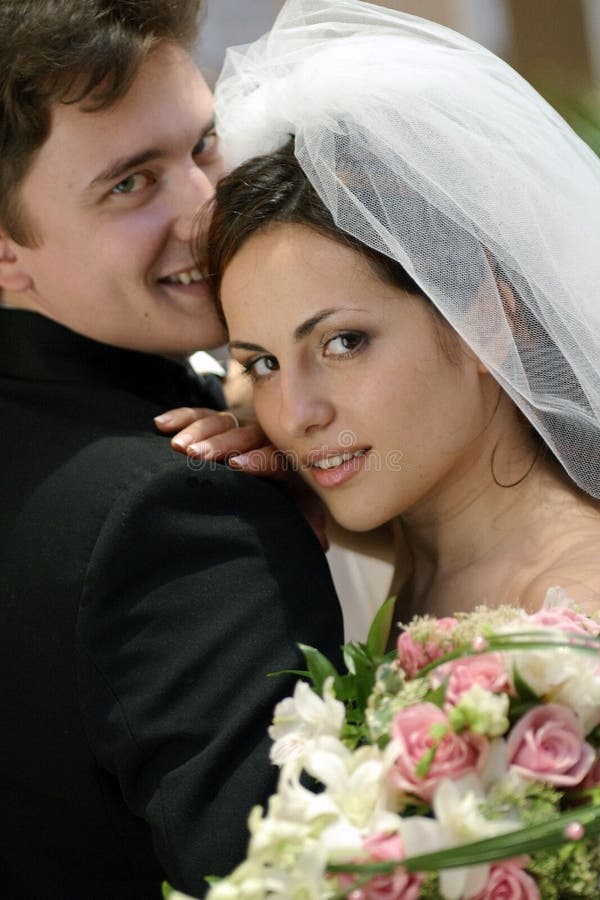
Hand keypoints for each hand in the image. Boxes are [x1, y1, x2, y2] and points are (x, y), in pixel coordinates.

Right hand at [154, 406, 328, 549]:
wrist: (280, 466)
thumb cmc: (287, 495)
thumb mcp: (299, 507)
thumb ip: (307, 521)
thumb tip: (320, 543)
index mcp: (285, 457)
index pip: (274, 455)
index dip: (258, 459)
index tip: (237, 465)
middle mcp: (263, 437)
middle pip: (243, 435)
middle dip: (220, 444)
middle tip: (197, 454)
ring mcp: (239, 427)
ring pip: (220, 421)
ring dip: (198, 431)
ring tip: (177, 446)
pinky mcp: (220, 422)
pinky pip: (201, 414)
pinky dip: (182, 417)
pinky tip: (161, 424)